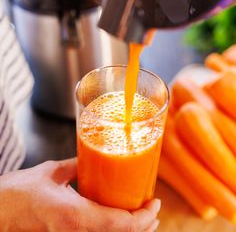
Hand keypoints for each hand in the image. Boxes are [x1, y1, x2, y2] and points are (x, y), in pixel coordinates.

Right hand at [0, 158, 160, 231]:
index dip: (144, 217)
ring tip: (144, 217)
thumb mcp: (52, 172)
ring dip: (133, 230)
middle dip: (144, 226)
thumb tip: (93, 157)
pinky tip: (120, 220)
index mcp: (76, 216)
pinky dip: (117, 231)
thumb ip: (76, 165)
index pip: (123, 225)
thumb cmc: (19, 193)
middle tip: (153, 209)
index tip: (155, 203)